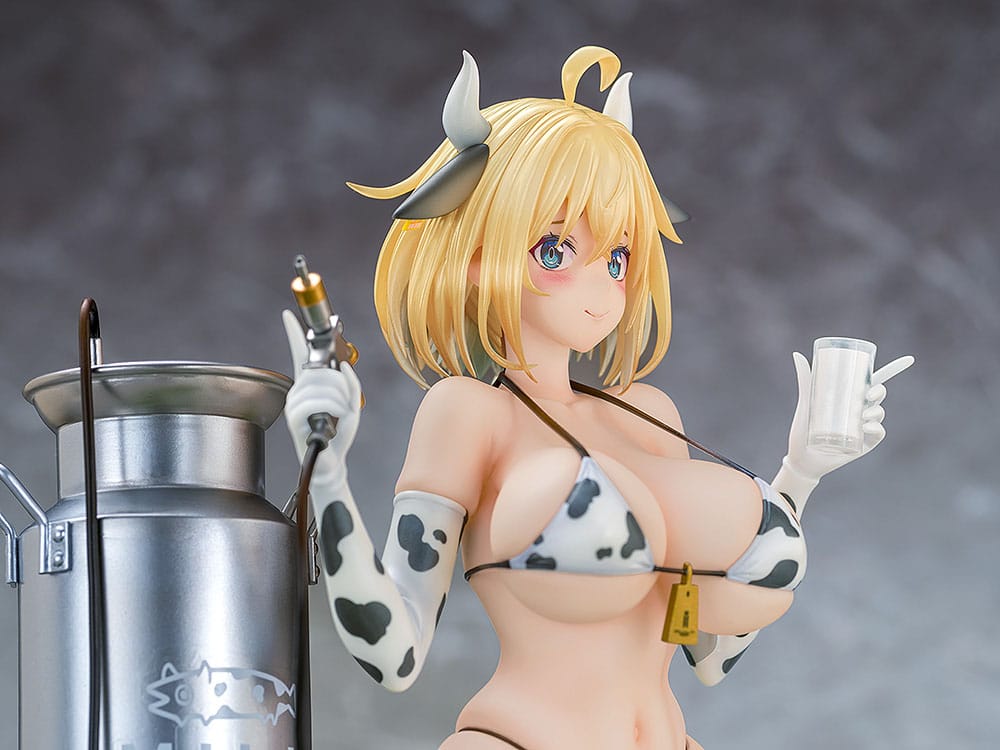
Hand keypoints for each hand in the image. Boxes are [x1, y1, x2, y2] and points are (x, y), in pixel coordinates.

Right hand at [282, 309, 361, 479]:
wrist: (332, 462)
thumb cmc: (339, 434)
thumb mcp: (352, 404)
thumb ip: (350, 383)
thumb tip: (342, 364)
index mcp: (310, 386)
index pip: (300, 354)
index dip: (294, 333)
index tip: (289, 315)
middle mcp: (298, 391)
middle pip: (319, 369)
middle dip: (339, 384)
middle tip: (345, 404)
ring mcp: (294, 404)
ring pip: (320, 385)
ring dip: (339, 399)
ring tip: (340, 415)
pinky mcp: (294, 418)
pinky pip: (315, 402)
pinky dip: (332, 408)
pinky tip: (333, 420)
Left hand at [784, 349, 913, 482]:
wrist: (801, 459)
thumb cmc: (802, 430)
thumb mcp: (805, 404)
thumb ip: (805, 381)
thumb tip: (797, 354)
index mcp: (848, 398)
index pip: (871, 382)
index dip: (891, 371)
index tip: (909, 360)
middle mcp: (858, 411)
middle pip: (878, 396)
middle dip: (880, 391)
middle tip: (868, 394)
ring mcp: (863, 428)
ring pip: (878, 413)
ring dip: (876, 411)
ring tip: (862, 414)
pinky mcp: (864, 444)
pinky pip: (878, 433)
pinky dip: (876, 428)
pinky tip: (867, 426)